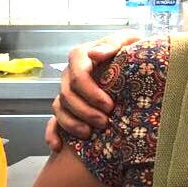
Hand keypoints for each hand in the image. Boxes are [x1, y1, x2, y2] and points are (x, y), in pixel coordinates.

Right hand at [46, 31, 139, 148]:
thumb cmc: (132, 50)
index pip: (78, 75)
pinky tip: (59, 146)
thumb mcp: (128, 40)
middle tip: (106, 122)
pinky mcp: (67, 107)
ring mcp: (66, 91)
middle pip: (68, 96)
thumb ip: (113, 43)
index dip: (91, 93)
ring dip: (72, 124)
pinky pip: (53, 121)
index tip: (110, 105)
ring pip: (60, 109)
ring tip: (91, 134)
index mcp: (82, 56)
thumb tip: (95, 53)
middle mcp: (70, 74)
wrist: (135, 62)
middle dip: (86, 111)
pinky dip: (53, 134)